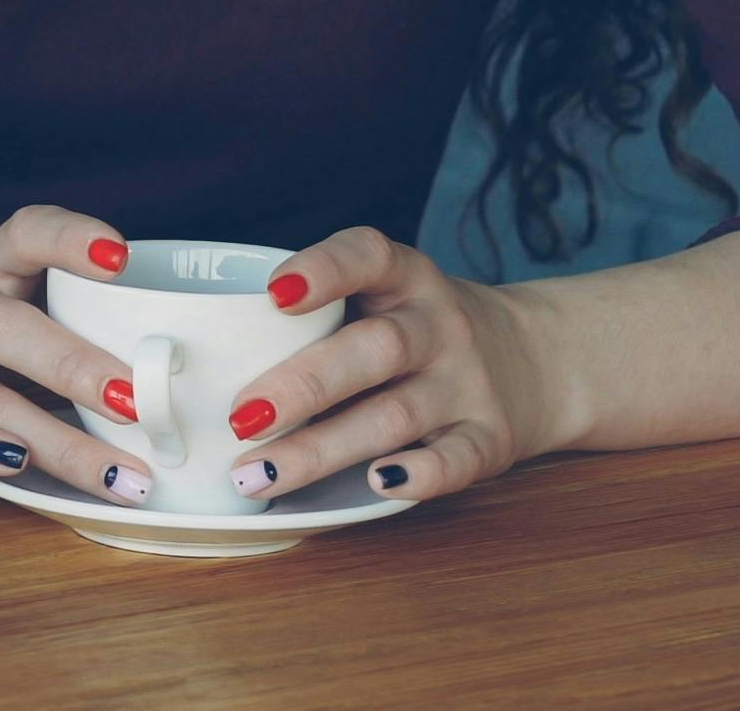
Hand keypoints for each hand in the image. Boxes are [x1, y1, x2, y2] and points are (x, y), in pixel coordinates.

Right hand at [0, 206, 160, 506]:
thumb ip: (58, 302)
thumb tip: (170, 354)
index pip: (26, 233)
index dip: (71, 238)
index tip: (120, 256)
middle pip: (11, 326)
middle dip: (77, 364)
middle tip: (138, 398)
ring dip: (60, 441)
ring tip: (123, 475)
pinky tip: (21, 469)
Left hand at [222, 226, 573, 505]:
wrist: (534, 359)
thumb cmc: (418, 328)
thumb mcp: (383, 295)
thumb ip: (321, 311)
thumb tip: (205, 354)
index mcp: (406, 275)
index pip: (368, 255)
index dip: (323, 269)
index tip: (272, 293)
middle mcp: (439, 323)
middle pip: (374, 348)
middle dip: (303, 385)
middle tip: (238, 416)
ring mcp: (468, 381)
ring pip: (395, 414)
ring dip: (323, 448)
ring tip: (258, 475)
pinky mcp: (490, 438)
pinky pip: (457, 459)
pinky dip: (419, 474)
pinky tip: (375, 484)